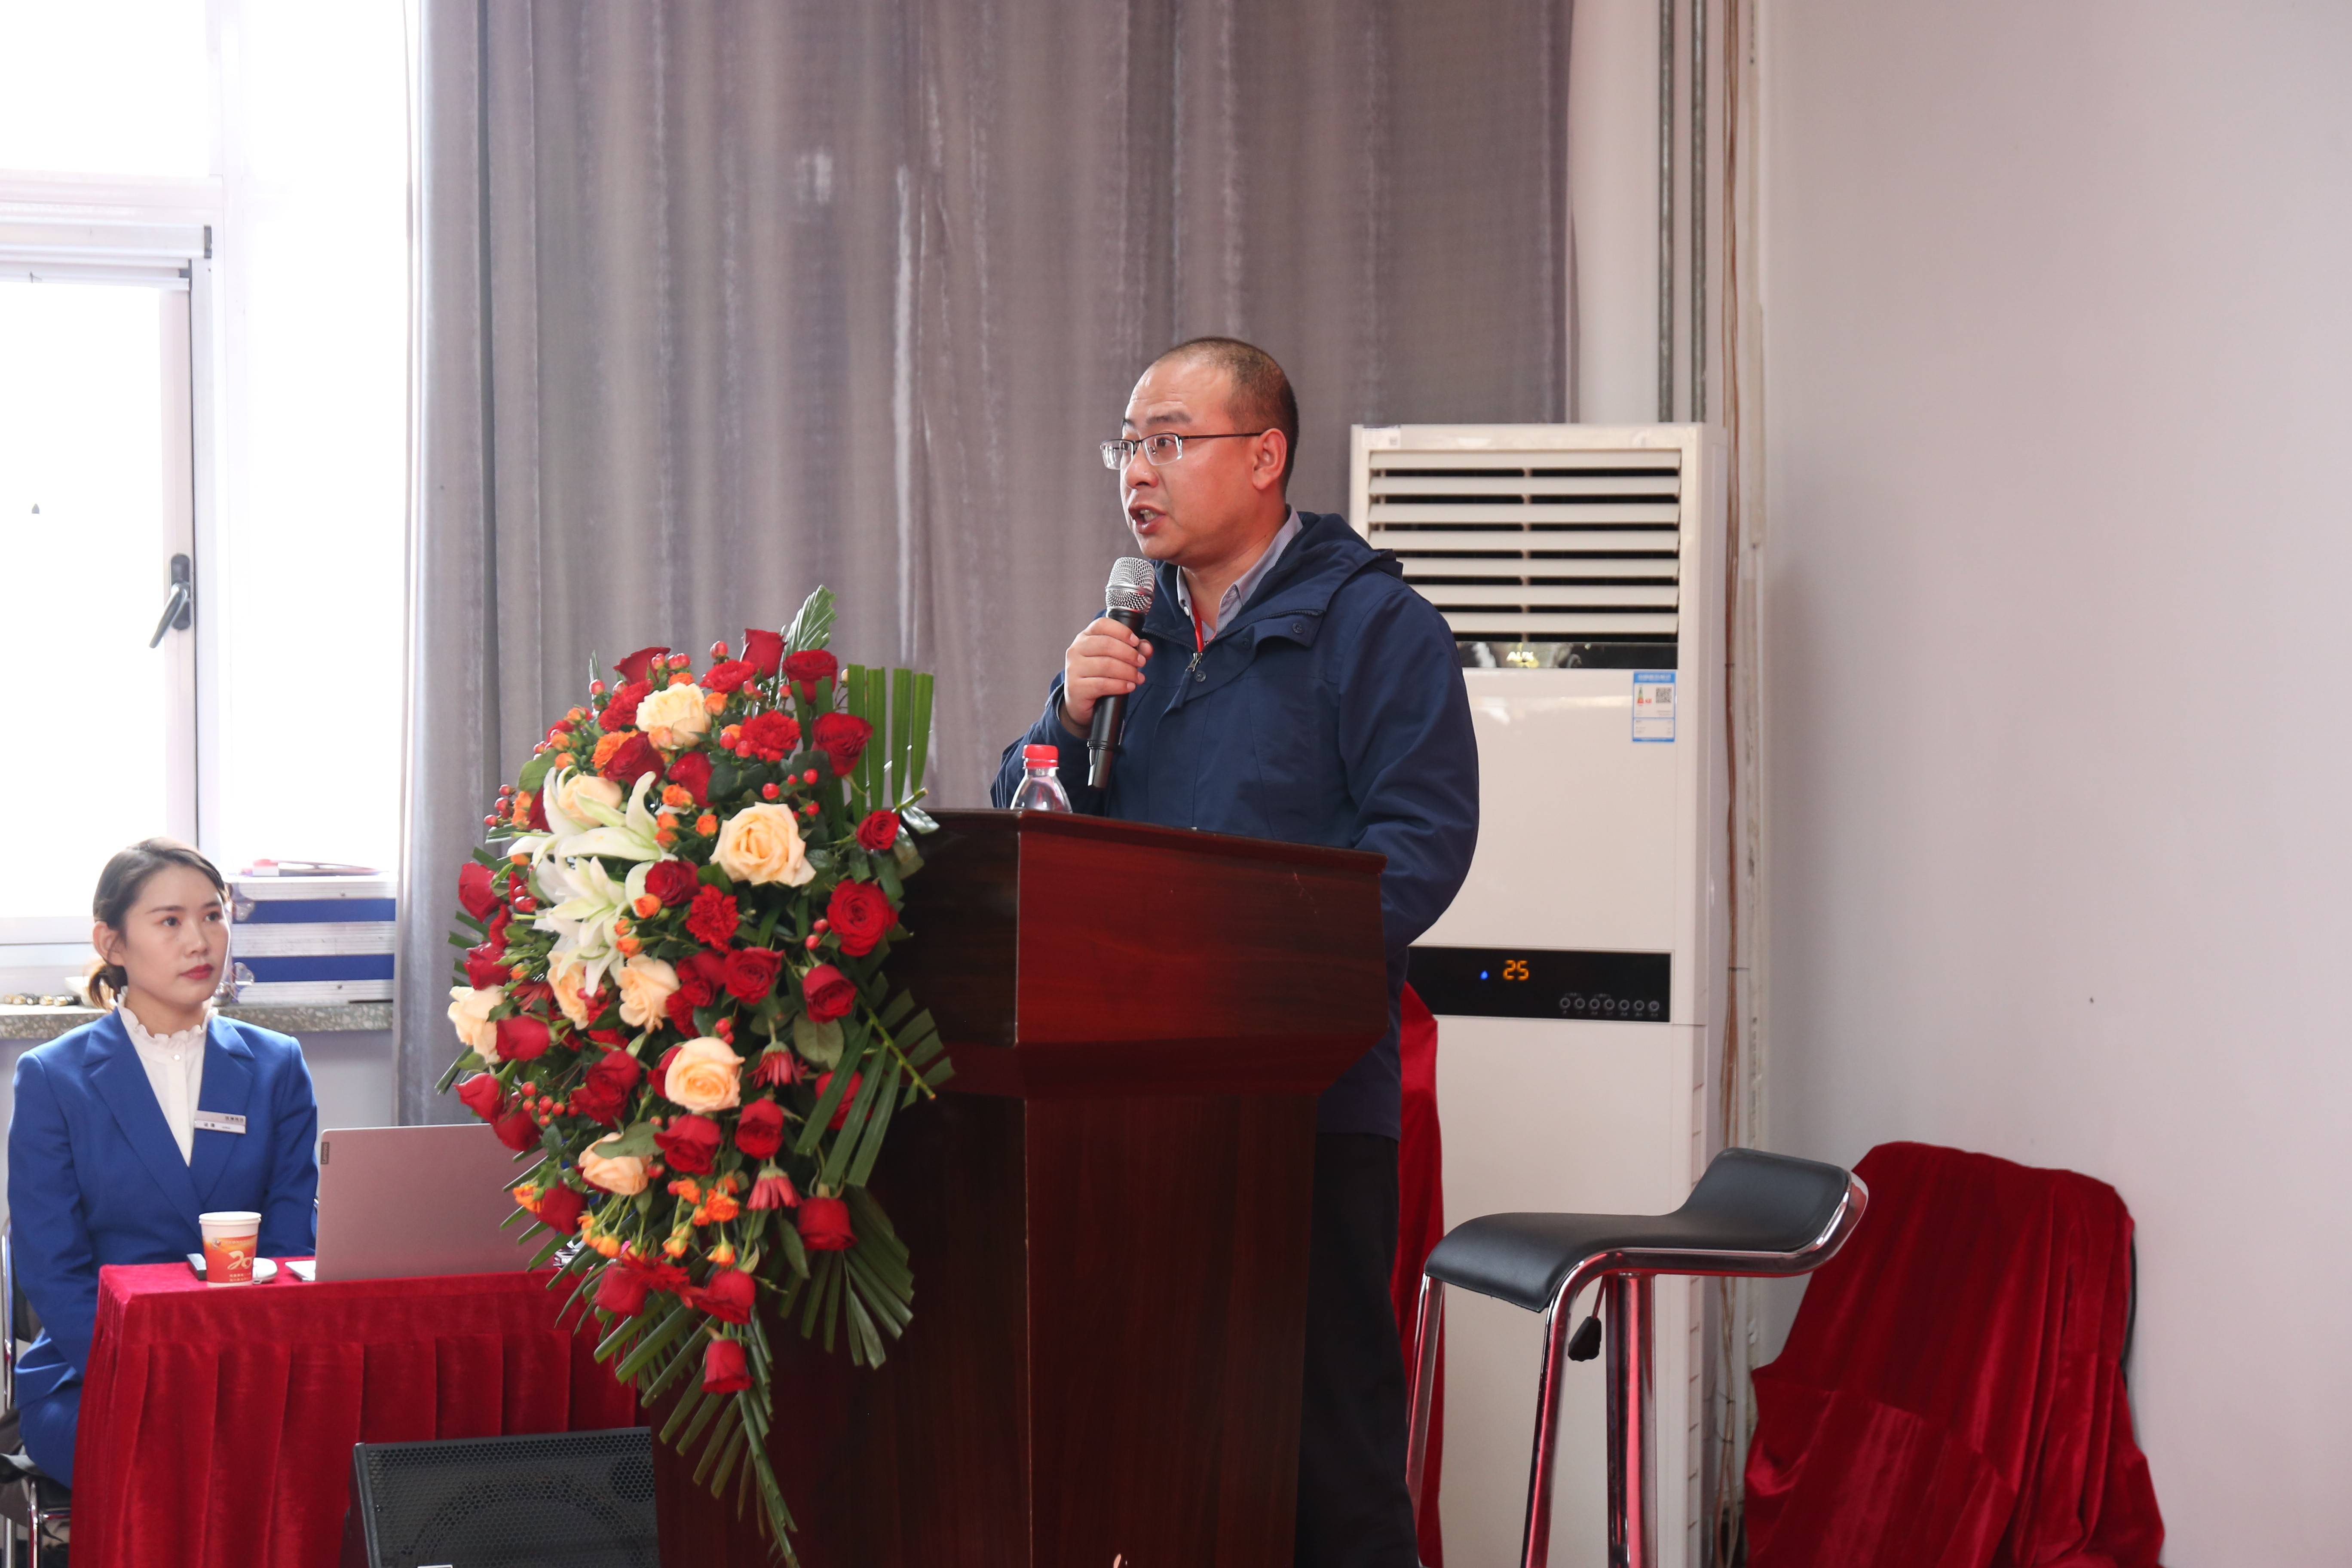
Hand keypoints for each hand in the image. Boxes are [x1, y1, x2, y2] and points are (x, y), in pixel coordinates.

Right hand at [1059, 617, 1151, 733]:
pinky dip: (1120, 685)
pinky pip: (1102, 684)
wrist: (1081, 701)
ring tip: (1139, 678)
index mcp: (1085, 637)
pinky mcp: (1075, 688)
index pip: (1102, 624)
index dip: (1122, 631)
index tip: (1136, 642)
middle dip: (1129, 654)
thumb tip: (1147, 647)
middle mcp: (1076, 650)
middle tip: (1141, 663)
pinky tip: (1129, 686)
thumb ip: (1134, 650)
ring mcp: (1073, 669)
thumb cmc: (1099, 675)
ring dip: (1128, 671)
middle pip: (1106, 644)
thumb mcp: (1117, 659)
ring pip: (1106, 665)